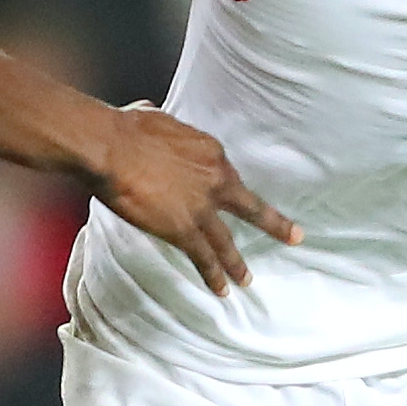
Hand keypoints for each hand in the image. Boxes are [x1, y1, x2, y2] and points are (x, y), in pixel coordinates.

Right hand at [88, 103, 299, 294]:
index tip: (218, 193)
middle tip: (295, 236)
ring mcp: (202, 208)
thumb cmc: (125, 128)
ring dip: (238, 263)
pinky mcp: (183, 230)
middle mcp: (215, 180)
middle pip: (250, 206)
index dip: (220, 186)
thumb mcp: (153, 117)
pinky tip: (221, 289)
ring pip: (227, 241)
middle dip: (275, 224)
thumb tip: (146, 115)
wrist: (111, 148)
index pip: (224, 173)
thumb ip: (161, 126)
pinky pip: (204, 258)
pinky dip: (214, 275)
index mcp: (210, 151)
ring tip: (247, 279)